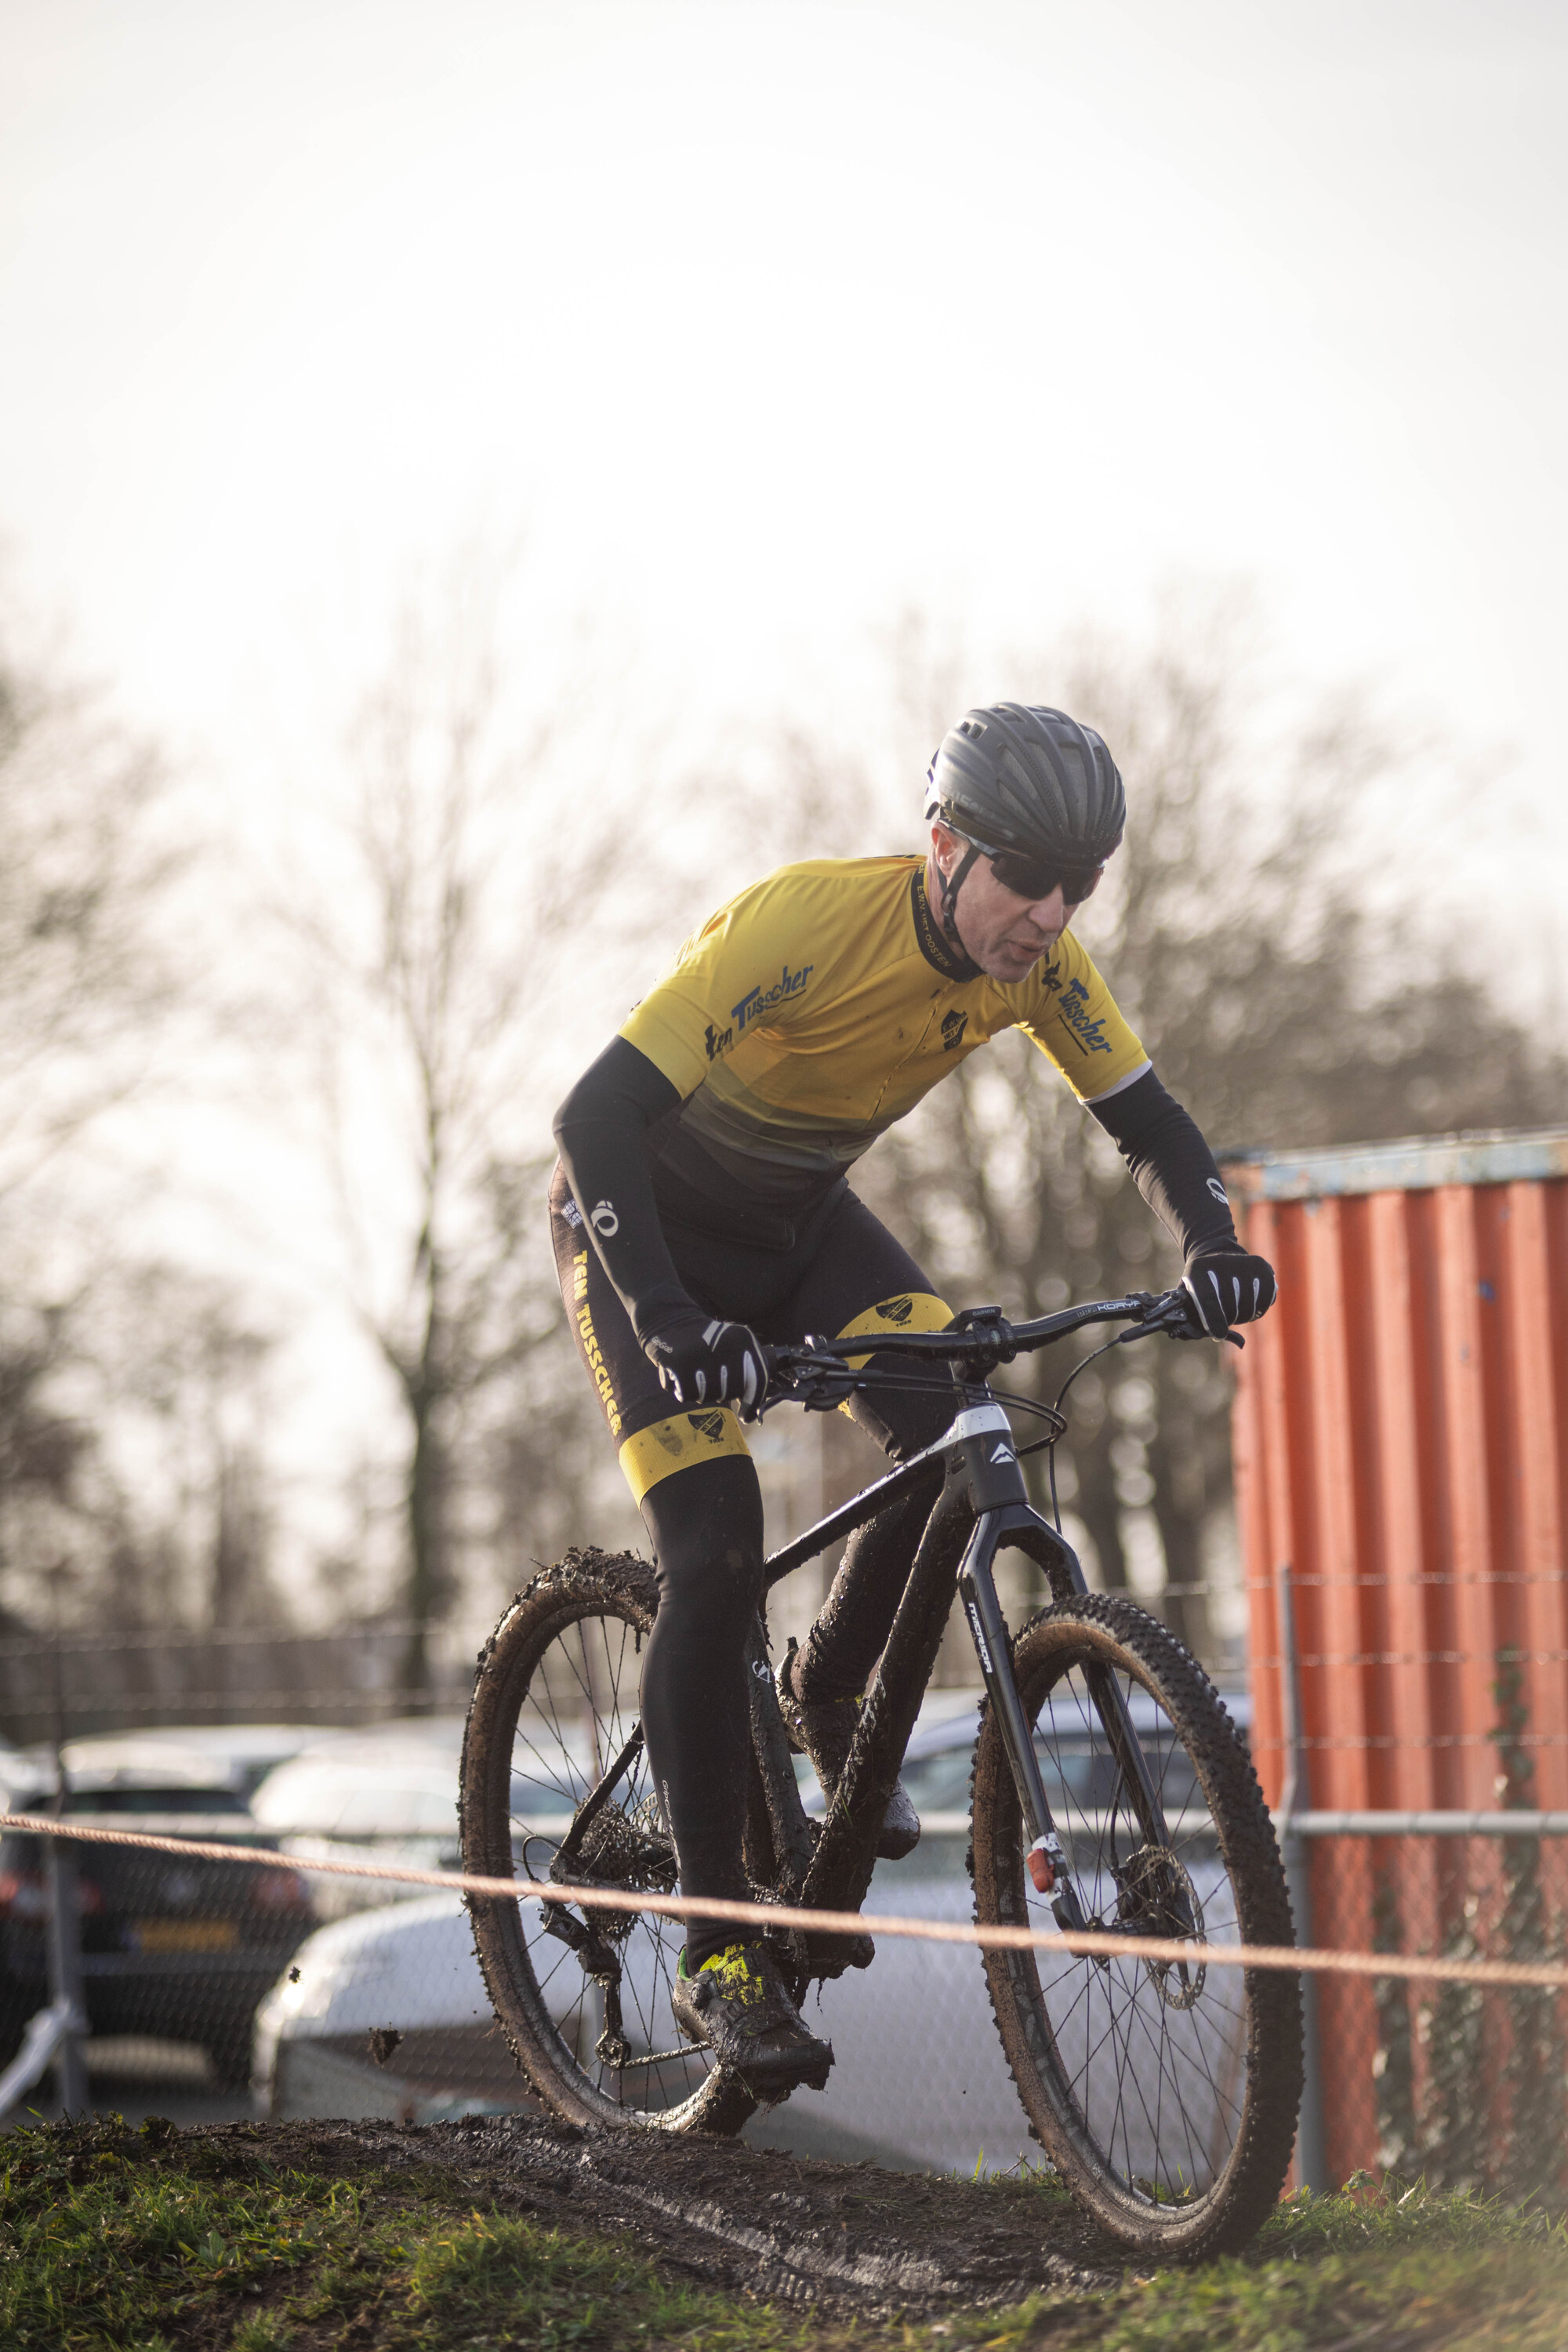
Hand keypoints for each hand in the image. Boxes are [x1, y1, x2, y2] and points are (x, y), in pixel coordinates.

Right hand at [642, 1310, 768, 1418]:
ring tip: (692, 1374)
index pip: (758, 1380)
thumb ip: (746, 1373)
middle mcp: (727, 1344)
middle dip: (720, 1393)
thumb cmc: (704, 1342)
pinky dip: (681, 1391)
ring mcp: (703, 1353)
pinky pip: (688, 1394)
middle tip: (708, 1379)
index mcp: (744, 1339)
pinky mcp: (679, 1362)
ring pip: (709, 1395)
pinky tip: (677, 1376)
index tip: (746, 1417)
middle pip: (732, 1392)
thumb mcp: (733, 1346)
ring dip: (699, 1392)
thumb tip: (751, 1415)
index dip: (753, 1403)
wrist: (669, 1319)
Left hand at [1181, 1245, 1276, 1336]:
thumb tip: (1217, 1336)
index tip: (1219, 1335)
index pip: (1207, 1298)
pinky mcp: (1262, 1267)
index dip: (1213, 1319)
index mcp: (1198, 1269)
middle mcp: (1222, 1262)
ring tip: (1234, 1311)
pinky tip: (1248, 1305)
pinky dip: (1258, 1311)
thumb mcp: (1189, 1297)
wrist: (1217, 1258)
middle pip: (1230, 1306)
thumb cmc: (1201, 1286)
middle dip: (1227, 1321)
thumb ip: (1195, 1317)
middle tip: (1221, 1322)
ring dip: (1242, 1317)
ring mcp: (1244, 1263)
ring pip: (1249, 1307)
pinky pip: (1265, 1301)